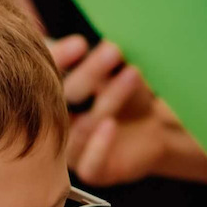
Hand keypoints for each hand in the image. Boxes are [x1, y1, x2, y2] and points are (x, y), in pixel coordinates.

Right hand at [50, 35, 206, 187]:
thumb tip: (94, 35)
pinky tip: (110, 124)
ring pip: (85, 126)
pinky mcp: (93, 171)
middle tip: (113, 51)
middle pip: (67, 98)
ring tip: (133, 74)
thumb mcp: (118, 73)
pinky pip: (91, 162)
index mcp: (56, 96)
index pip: (49, 76)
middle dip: (91, 74)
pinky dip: (99, 144)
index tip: (79, 43)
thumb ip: (103, 59)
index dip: (60, 60)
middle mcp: (58, 124)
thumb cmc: (131, 99)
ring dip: (110, 98)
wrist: (157, 134)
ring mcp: (73, 150)